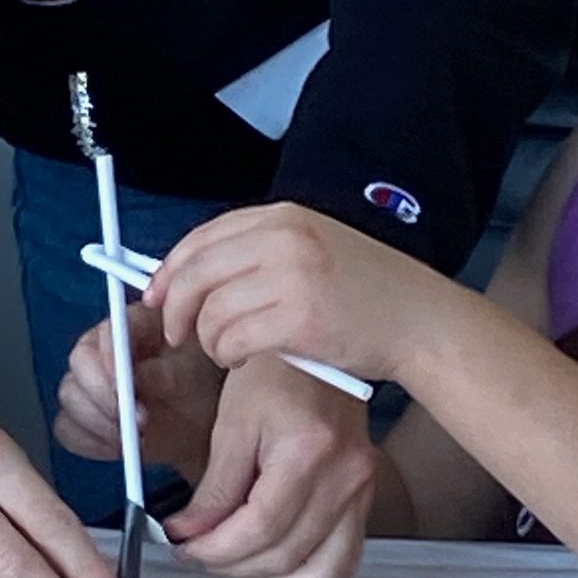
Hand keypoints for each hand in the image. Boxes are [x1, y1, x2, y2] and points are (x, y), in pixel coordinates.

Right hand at [55, 303, 224, 479]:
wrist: (204, 426)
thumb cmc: (204, 389)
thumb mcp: (196, 375)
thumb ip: (169, 372)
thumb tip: (139, 376)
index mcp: (135, 325)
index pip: (108, 333)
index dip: (109, 359)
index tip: (122, 388)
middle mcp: (106, 349)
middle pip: (79, 363)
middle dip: (102, 396)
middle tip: (132, 420)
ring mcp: (91, 382)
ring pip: (70, 396)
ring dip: (97, 421)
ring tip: (133, 437)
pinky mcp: (85, 415)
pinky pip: (67, 428)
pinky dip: (89, 442)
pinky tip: (117, 447)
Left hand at [147, 202, 451, 383]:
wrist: (421, 320)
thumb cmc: (369, 292)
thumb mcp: (313, 249)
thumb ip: (261, 253)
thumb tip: (197, 273)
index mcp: (284, 217)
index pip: (204, 236)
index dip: (171, 268)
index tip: (155, 292)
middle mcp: (284, 239)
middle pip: (197, 272)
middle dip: (174, 307)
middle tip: (175, 333)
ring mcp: (291, 278)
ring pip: (211, 311)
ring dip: (208, 339)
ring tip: (226, 351)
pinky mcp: (298, 321)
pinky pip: (233, 340)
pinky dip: (227, 355)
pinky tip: (243, 361)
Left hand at [163, 355, 378, 577]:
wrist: (319, 351)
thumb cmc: (278, 371)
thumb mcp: (234, 421)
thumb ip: (214, 487)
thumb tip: (189, 533)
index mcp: (308, 451)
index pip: (258, 527)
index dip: (214, 548)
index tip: (184, 546)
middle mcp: (344, 477)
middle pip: (285, 554)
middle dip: (231, 565)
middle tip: (197, 553)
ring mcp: (361, 489)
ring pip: (320, 572)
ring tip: (234, 563)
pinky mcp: (364, 495)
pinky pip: (343, 558)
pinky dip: (307, 573)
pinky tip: (277, 566)